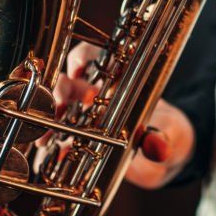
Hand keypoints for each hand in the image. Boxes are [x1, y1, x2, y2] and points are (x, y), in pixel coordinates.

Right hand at [44, 43, 196, 189]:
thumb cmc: (170, 133)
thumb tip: (158, 147)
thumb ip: (162, 140)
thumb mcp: (171, 134)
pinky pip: (61, 142)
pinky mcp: (82, 143)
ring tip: (44, 138)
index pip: (96, 58)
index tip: (77, 69)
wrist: (170, 157)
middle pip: (69, 83)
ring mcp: (87, 119)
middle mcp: (98, 96)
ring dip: (47, 122)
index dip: (83, 58)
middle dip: (58, 92)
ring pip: (58, 112)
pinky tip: (52, 158)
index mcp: (120, 82)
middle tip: (57, 107)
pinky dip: (54, 149)